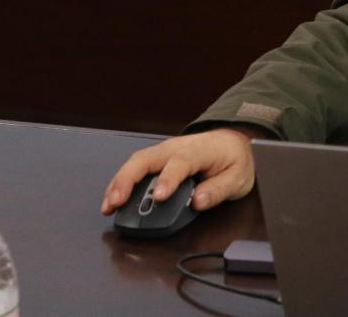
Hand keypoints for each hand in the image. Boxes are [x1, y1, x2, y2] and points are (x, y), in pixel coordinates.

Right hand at [101, 126, 265, 214]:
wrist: (233, 140)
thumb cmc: (234, 159)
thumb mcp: (238, 177)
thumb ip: (219, 190)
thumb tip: (198, 201)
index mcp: (198, 151)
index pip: (180, 163)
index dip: (168, 179)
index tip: (159, 196)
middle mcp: (176, 148)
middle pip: (146, 159)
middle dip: (128, 180)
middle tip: (117, 202)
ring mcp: (163, 152)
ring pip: (135, 163)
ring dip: (119, 183)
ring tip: (108, 206)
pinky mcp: (157, 159)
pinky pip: (135, 168)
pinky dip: (120, 182)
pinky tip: (113, 199)